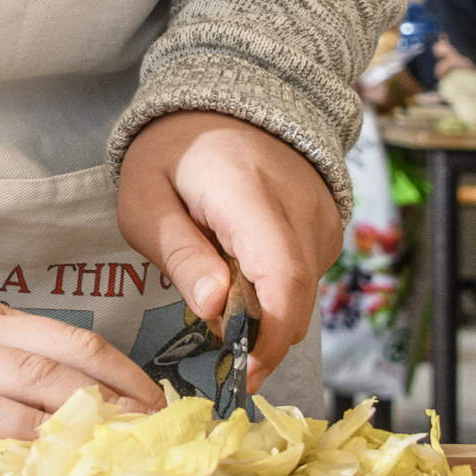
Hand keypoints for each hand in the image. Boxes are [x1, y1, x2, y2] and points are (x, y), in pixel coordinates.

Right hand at [0, 294, 161, 457]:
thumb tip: (62, 414)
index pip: (66, 338)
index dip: (119, 372)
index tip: (160, 406)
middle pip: (59, 359)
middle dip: (119, 397)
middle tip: (161, 433)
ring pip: (26, 384)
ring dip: (82, 418)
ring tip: (124, 448)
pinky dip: (19, 436)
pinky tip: (51, 458)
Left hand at [114, 111, 342, 388]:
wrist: (221, 102)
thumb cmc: (172, 154)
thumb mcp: (145, 200)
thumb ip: (179, 254)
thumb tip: (214, 311)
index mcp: (248, 195)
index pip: (281, 279)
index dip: (269, 337)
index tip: (244, 373)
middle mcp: (300, 205)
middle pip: (298, 298)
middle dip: (260, 334)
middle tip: (216, 337)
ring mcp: (323, 214)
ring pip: (305, 293)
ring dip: (265, 308)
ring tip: (221, 277)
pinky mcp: (330, 223)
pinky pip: (309, 275)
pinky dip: (277, 286)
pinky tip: (244, 262)